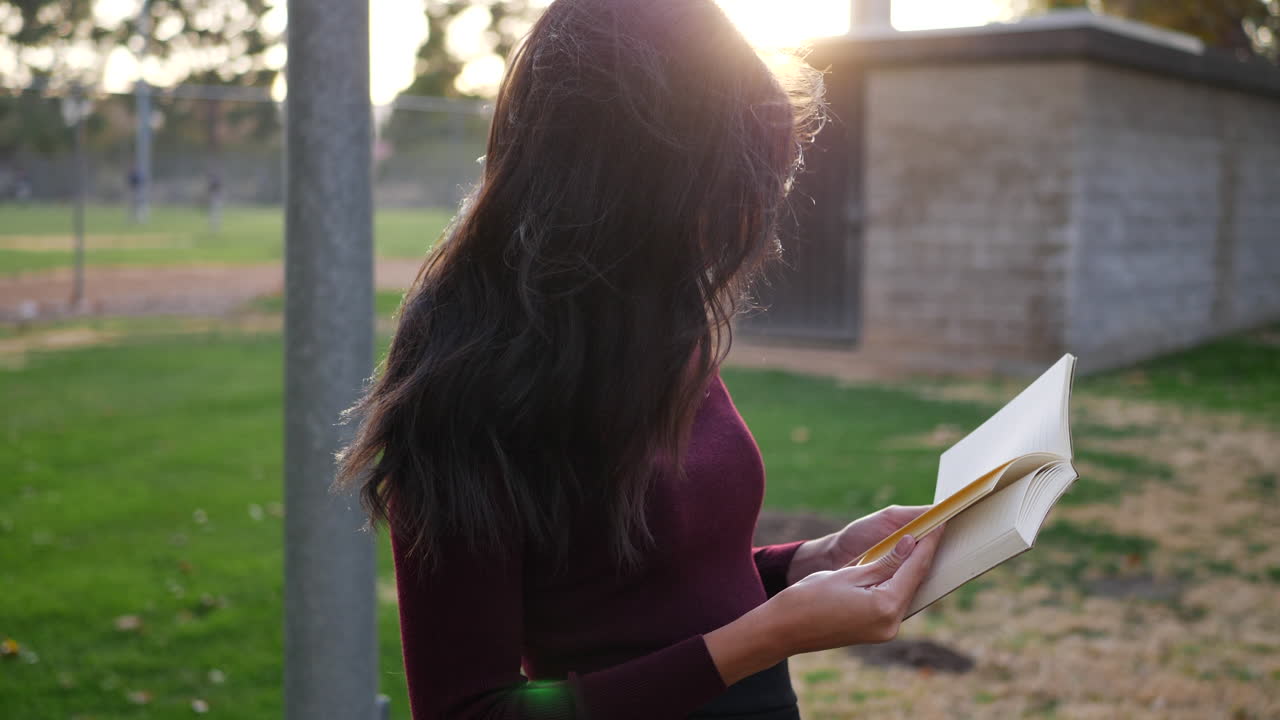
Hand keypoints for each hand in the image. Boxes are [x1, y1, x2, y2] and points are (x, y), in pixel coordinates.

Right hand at [772, 529, 943, 653]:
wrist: (783, 628)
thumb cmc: (809, 598)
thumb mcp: (850, 574)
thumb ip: (885, 561)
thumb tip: (910, 544)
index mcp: (885, 607)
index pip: (914, 569)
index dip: (927, 544)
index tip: (939, 524)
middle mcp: (891, 624)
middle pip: (914, 582)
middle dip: (922, 556)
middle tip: (933, 529)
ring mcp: (884, 631)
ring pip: (904, 592)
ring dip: (909, 569)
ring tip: (918, 542)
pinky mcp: (876, 631)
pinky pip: (893, 602)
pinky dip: (896, 582)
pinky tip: (898, 566)